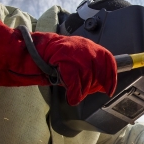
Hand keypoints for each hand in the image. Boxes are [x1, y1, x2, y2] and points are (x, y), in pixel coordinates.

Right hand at [0, 19, 116, 104]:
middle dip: (92, 86)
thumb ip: (88, 66)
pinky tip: (72, 97)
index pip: (108, 60)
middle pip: (97, 72)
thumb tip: (100, 83)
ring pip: (87, 78)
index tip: (109, 89)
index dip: (110, 76)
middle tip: (84, 91)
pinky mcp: (66, 60)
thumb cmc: (53, 58)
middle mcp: (85, 47)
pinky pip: (75, 82)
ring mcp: (76, 53)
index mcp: (89, 46)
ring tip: (75, 94)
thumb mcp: (74, 58)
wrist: (32, 50)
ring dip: (81, 90)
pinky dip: (74, 93)